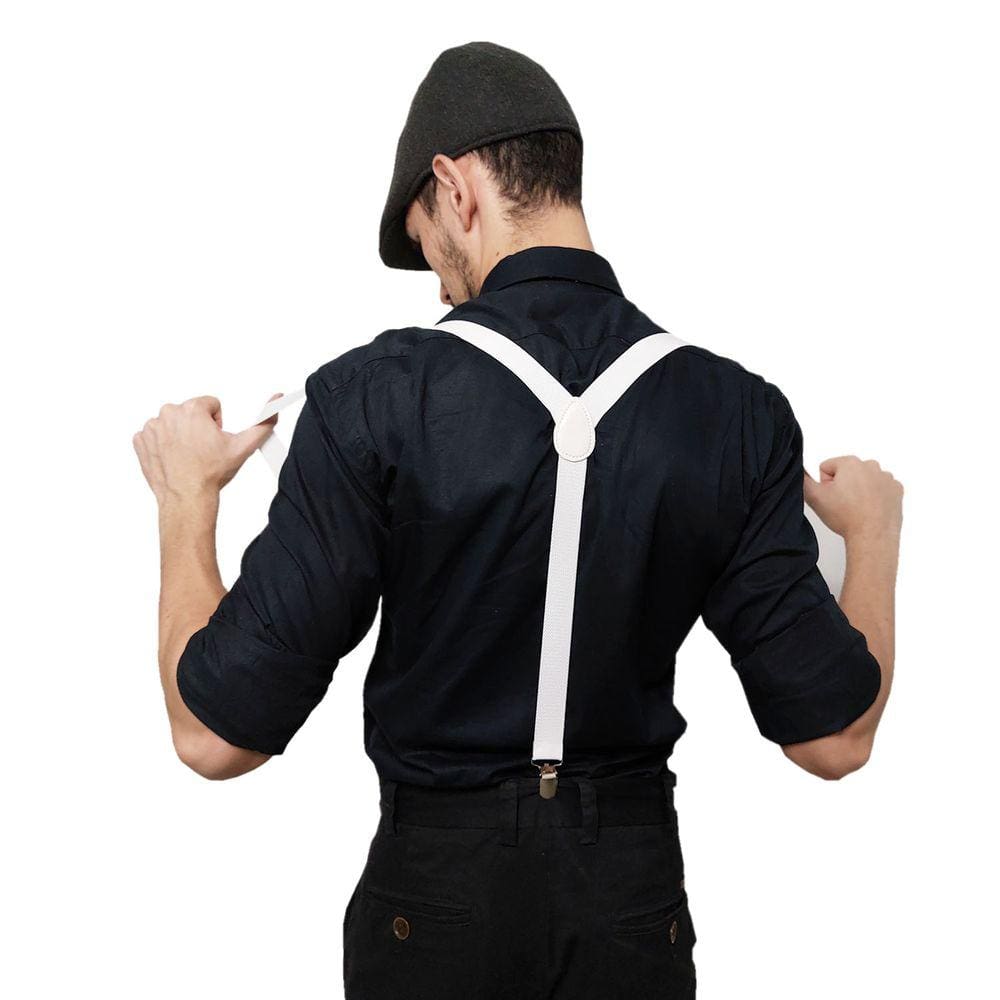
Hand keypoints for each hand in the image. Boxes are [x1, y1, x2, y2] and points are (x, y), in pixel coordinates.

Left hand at [133, 394, 279, 503]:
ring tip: (188, 456)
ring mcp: (152, 427)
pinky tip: (173, 459)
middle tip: (202, 450)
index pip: (210, 405)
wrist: (187, 497)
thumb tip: (276, 402)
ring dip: (180, 436)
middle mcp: (169, 413)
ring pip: (172, 423)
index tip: (214, 440)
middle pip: (190, 413)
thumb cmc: (211, 473)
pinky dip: (163, 445)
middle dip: (197, 428)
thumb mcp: (244, 447)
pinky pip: (154, 436)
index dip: (216, 424)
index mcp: (193, 409)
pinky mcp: (141, 441)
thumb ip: (264, 422)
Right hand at [804, 455, 902, 543]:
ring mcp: (886, 478)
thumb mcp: (814, 497)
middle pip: (847, 472)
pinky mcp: (896, 490)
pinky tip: (870, 509)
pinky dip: (875, 497)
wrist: (872, 536)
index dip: (824, 484)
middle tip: (843, 504)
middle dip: (843, 485)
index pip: (826, 467)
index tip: (831, 497)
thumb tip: (799, 471)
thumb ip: (802, 479)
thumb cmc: (847, 517)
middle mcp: (870, 466)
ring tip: (857, 508)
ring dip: (859, 490)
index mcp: (850, 463)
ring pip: (864, 480)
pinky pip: (880, 488)